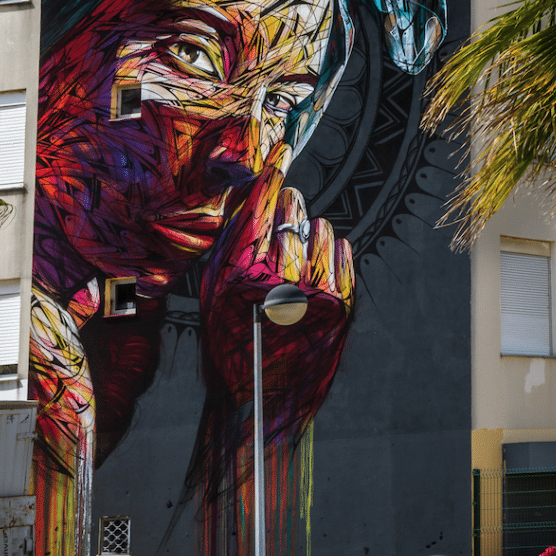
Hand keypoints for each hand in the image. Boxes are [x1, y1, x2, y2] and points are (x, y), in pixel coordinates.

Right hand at [200, 143, 354, 430]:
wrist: (261, 405)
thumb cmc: (230, 345)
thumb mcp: (213, 293)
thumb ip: (229, 244)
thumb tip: (247, 196)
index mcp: (239, 276)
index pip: (259, 207)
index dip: (272, 173)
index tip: (281, 149)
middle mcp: (277, 281)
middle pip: (290, 215)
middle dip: (288, 203)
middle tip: (287, 202)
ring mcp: (314, 296)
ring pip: (319, 232)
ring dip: (310, 227)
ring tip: (300, 239)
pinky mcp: (340, 310)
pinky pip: (342, 258)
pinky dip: (334, 248)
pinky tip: (323, 250)